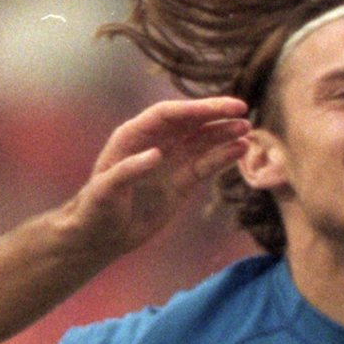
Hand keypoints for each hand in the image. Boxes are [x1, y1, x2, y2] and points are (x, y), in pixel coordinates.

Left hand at [51, 96, 251, 256]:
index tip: (224, 107)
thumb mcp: (106, 191)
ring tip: (247, 130)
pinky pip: (205, 165)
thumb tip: (158, 153)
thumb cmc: (96, 210)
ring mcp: (170, 162)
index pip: (169, 113)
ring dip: (223, 134)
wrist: (101, 237)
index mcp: (133, 136)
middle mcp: (154, 143)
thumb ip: (129, 170)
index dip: (197, 108)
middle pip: (189, 122)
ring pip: (201, 141)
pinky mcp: (181, 182)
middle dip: (216, 115)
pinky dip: (223, 156)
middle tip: (244, 110)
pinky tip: (240, 149)